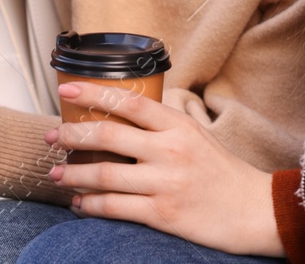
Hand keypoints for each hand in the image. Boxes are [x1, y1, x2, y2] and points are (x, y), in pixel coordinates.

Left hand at [42, 80, 282, 257]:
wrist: (254, 210)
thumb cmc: (223, 171)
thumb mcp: (198, 135)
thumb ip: (164, 123)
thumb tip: (127, 109)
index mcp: (178, 126)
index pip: (128, 102)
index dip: (93, 93)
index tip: (66, 91)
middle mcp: (170, 151)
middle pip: (108, 137)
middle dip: (71, 136)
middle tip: (51, 137)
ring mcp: (165, 183)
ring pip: (105, 175)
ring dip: (74, 174)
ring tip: (56, 174)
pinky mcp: (163, 214)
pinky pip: (116, 208)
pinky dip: (91, 205)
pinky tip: (79, 203)